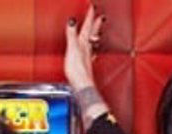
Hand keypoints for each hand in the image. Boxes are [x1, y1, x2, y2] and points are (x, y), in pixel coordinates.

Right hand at [64, 5, 108, 123]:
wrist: (82, 86)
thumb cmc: (78, 71)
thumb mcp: (72, 49)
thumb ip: (72, 35)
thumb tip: (73, 21)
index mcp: (83, 43)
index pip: (87, 26)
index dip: (90, 16)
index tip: (92, 7)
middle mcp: (88, 49)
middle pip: (92, 33)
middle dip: (95, 23)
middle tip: (99, 15)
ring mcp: (88, 57)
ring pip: (92, 42)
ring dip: (94, 34)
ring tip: (97, 28)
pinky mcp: (86, 65)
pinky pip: (89, 52)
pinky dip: (90, 47)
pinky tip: (90, 50)